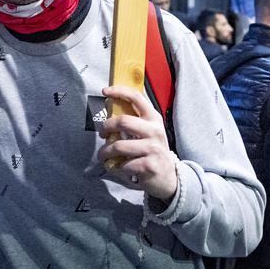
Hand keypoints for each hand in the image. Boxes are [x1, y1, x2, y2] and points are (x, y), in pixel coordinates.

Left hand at [95, 85, 178, 202]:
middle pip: (123, 121)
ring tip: (103, 155)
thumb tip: (109, 108)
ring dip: (105, 151)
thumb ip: (134, 120)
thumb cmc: (152, 151)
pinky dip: (115, 167)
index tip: (105, 91)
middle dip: (106, 127)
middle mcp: (155, 131)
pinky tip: (118, 167)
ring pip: (118, 146)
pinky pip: (123, 164)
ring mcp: (153, 149)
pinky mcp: (149, 166)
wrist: (168, 177)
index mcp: (154, 118)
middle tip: (102, 134)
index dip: (119, 91)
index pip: (136, 98)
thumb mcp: (148, 132)